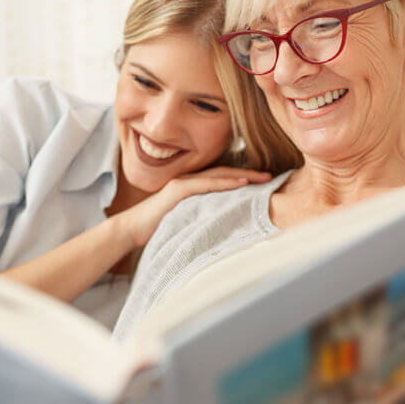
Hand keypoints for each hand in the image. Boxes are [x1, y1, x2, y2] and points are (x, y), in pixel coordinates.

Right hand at [120, 167, 270, 246]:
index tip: (264, 183)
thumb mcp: (186, 221)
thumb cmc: (157, 228)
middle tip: (272, 177)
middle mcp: (190, 181)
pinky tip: (242, 183)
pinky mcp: (179, 189)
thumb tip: (223, 227)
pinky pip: (206, 183)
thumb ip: (202, 218)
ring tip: (263, 178)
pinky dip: (226, 182)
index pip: (223, 180)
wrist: (132, 229)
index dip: (244, 179)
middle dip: (250, 175)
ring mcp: (184, 183)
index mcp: (193, 189)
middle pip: (226, 174)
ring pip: (220, 175)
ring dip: (243, 176)